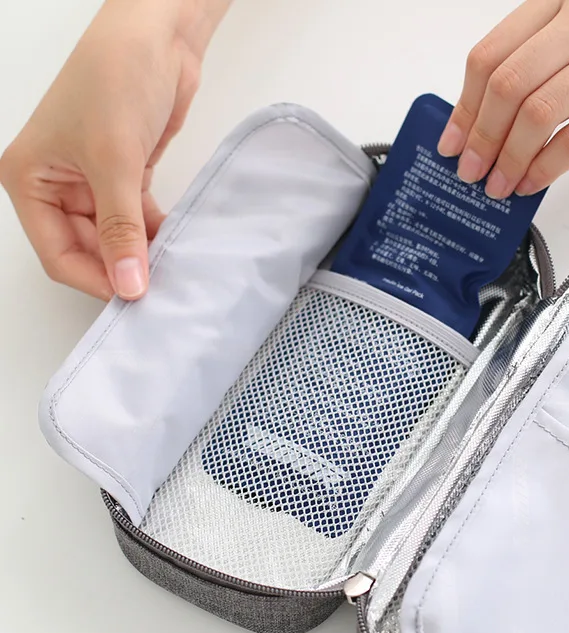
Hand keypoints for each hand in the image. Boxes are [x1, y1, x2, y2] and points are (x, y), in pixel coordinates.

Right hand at [0, 0, 230, 300]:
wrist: (157, 36)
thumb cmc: (116, 79)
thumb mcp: (113, 162)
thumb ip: (122, 229)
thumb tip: (128, 285)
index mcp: (30, 180)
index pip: (58, 254)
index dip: (96, 280)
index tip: (134, 298)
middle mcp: (56, 186)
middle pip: (88, 251)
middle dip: (121, 269)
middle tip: (160, 291)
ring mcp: (92, 182)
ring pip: (115, 238)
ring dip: (142, 254)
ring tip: (174, 273)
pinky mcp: (125, 176)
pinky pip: (136, 220)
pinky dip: (155, 235)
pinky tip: (177, 248)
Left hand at [438, 0, 568, 199]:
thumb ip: (539, 66)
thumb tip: (481, 123)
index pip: (492, 54)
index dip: (464, 106)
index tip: (452, 141)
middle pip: (508, 85)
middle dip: (481, 138)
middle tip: (470, 170)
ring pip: (538, 114)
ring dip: (509, 159)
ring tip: (498, 184)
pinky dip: (544, 168)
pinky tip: (531, 182)